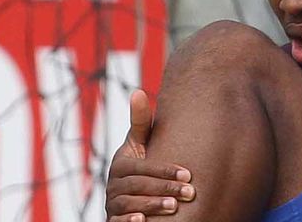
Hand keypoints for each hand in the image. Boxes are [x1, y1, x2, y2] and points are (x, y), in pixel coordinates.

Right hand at [105, 90, 195, 221]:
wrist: (127, 195)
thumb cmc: (139, 166)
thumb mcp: (138, 144)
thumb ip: (140, 122)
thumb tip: (137, 91)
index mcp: (121, 164)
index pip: (142, 167)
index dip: (165, 171)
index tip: (188, 175)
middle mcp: (114, 184)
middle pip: (138, 186)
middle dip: (164, 189)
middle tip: (189, 193)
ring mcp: (112, 204)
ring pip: (130, 204)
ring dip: (152, 205)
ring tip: (174, 207)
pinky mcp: (113, 220)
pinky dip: (128, 221)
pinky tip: (143, 221)